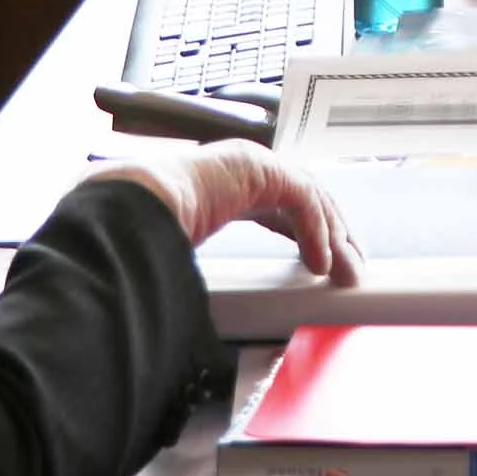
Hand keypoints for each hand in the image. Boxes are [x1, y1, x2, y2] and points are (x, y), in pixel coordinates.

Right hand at [91, 141, 362, 286]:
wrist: (126, 206)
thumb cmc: (141, 228)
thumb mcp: (182, 249)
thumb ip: (200, 263)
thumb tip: (194, 312)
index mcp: (228, 183)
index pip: (282, 203)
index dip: (308, 231)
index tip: (322, 261)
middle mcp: (243, 168)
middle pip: (306, 198)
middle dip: (332, 234)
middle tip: (350, 267)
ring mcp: (251, 163)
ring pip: (310, 198)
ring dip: (331, 236)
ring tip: (344, 272)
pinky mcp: (259, 168)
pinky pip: (301, 200)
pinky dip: (314, 232)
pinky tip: (319, 262)